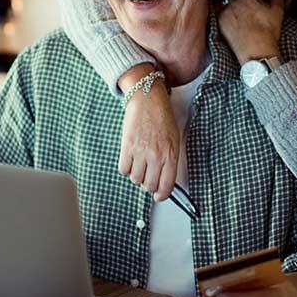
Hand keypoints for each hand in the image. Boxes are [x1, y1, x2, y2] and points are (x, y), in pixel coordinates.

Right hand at [118, 66, 179, 200]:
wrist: (148, 100)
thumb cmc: (163, 119)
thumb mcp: (174, 140)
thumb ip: (170, 161)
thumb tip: (163, 181)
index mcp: (171, 155)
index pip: (166, 186)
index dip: (162, 195)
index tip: (159, 196)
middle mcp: (156, 156)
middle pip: (149, 185)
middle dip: (148, 185)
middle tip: (148, 177)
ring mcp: (141, 151)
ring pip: (135, 179)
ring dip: (136, 175)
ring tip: (139, 164)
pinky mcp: (127, 146)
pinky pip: (123, 169)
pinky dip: (125, 168)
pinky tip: (130, 160)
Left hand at [218, 0, 285, 64]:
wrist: (256, 53)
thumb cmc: (268, 32)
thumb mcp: (278, 12)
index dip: (262, 3)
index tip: (263, 11)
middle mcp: (234, 2)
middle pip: (243, 1)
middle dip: (249, 7)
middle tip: (256, 19)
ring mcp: (225, 13)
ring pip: (234, 9)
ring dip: (239, 13)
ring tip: (247, 25)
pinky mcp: (220, 24)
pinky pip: (225, 17)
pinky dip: (231, 20)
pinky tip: (239, 28)